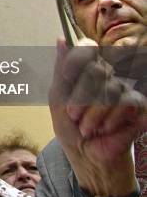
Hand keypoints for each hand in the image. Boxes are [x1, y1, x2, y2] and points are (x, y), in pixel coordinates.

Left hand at [49, 38, 146, 193]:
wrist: (87, 156)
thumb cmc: (70, 126)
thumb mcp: (58, 98)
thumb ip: (61, 69)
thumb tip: (61, 39)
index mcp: (84, 69)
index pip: (87, 47)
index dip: (77, 58)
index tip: (66, 76)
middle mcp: (107, 75)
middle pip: (96, 69)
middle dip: (81, 97)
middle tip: (73, 115)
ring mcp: (125, 89)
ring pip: (111, 88)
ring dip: (93, 114)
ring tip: (87, 128)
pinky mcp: (139, 105)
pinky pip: (127, 102)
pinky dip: (110, 120)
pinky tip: (105, 130)